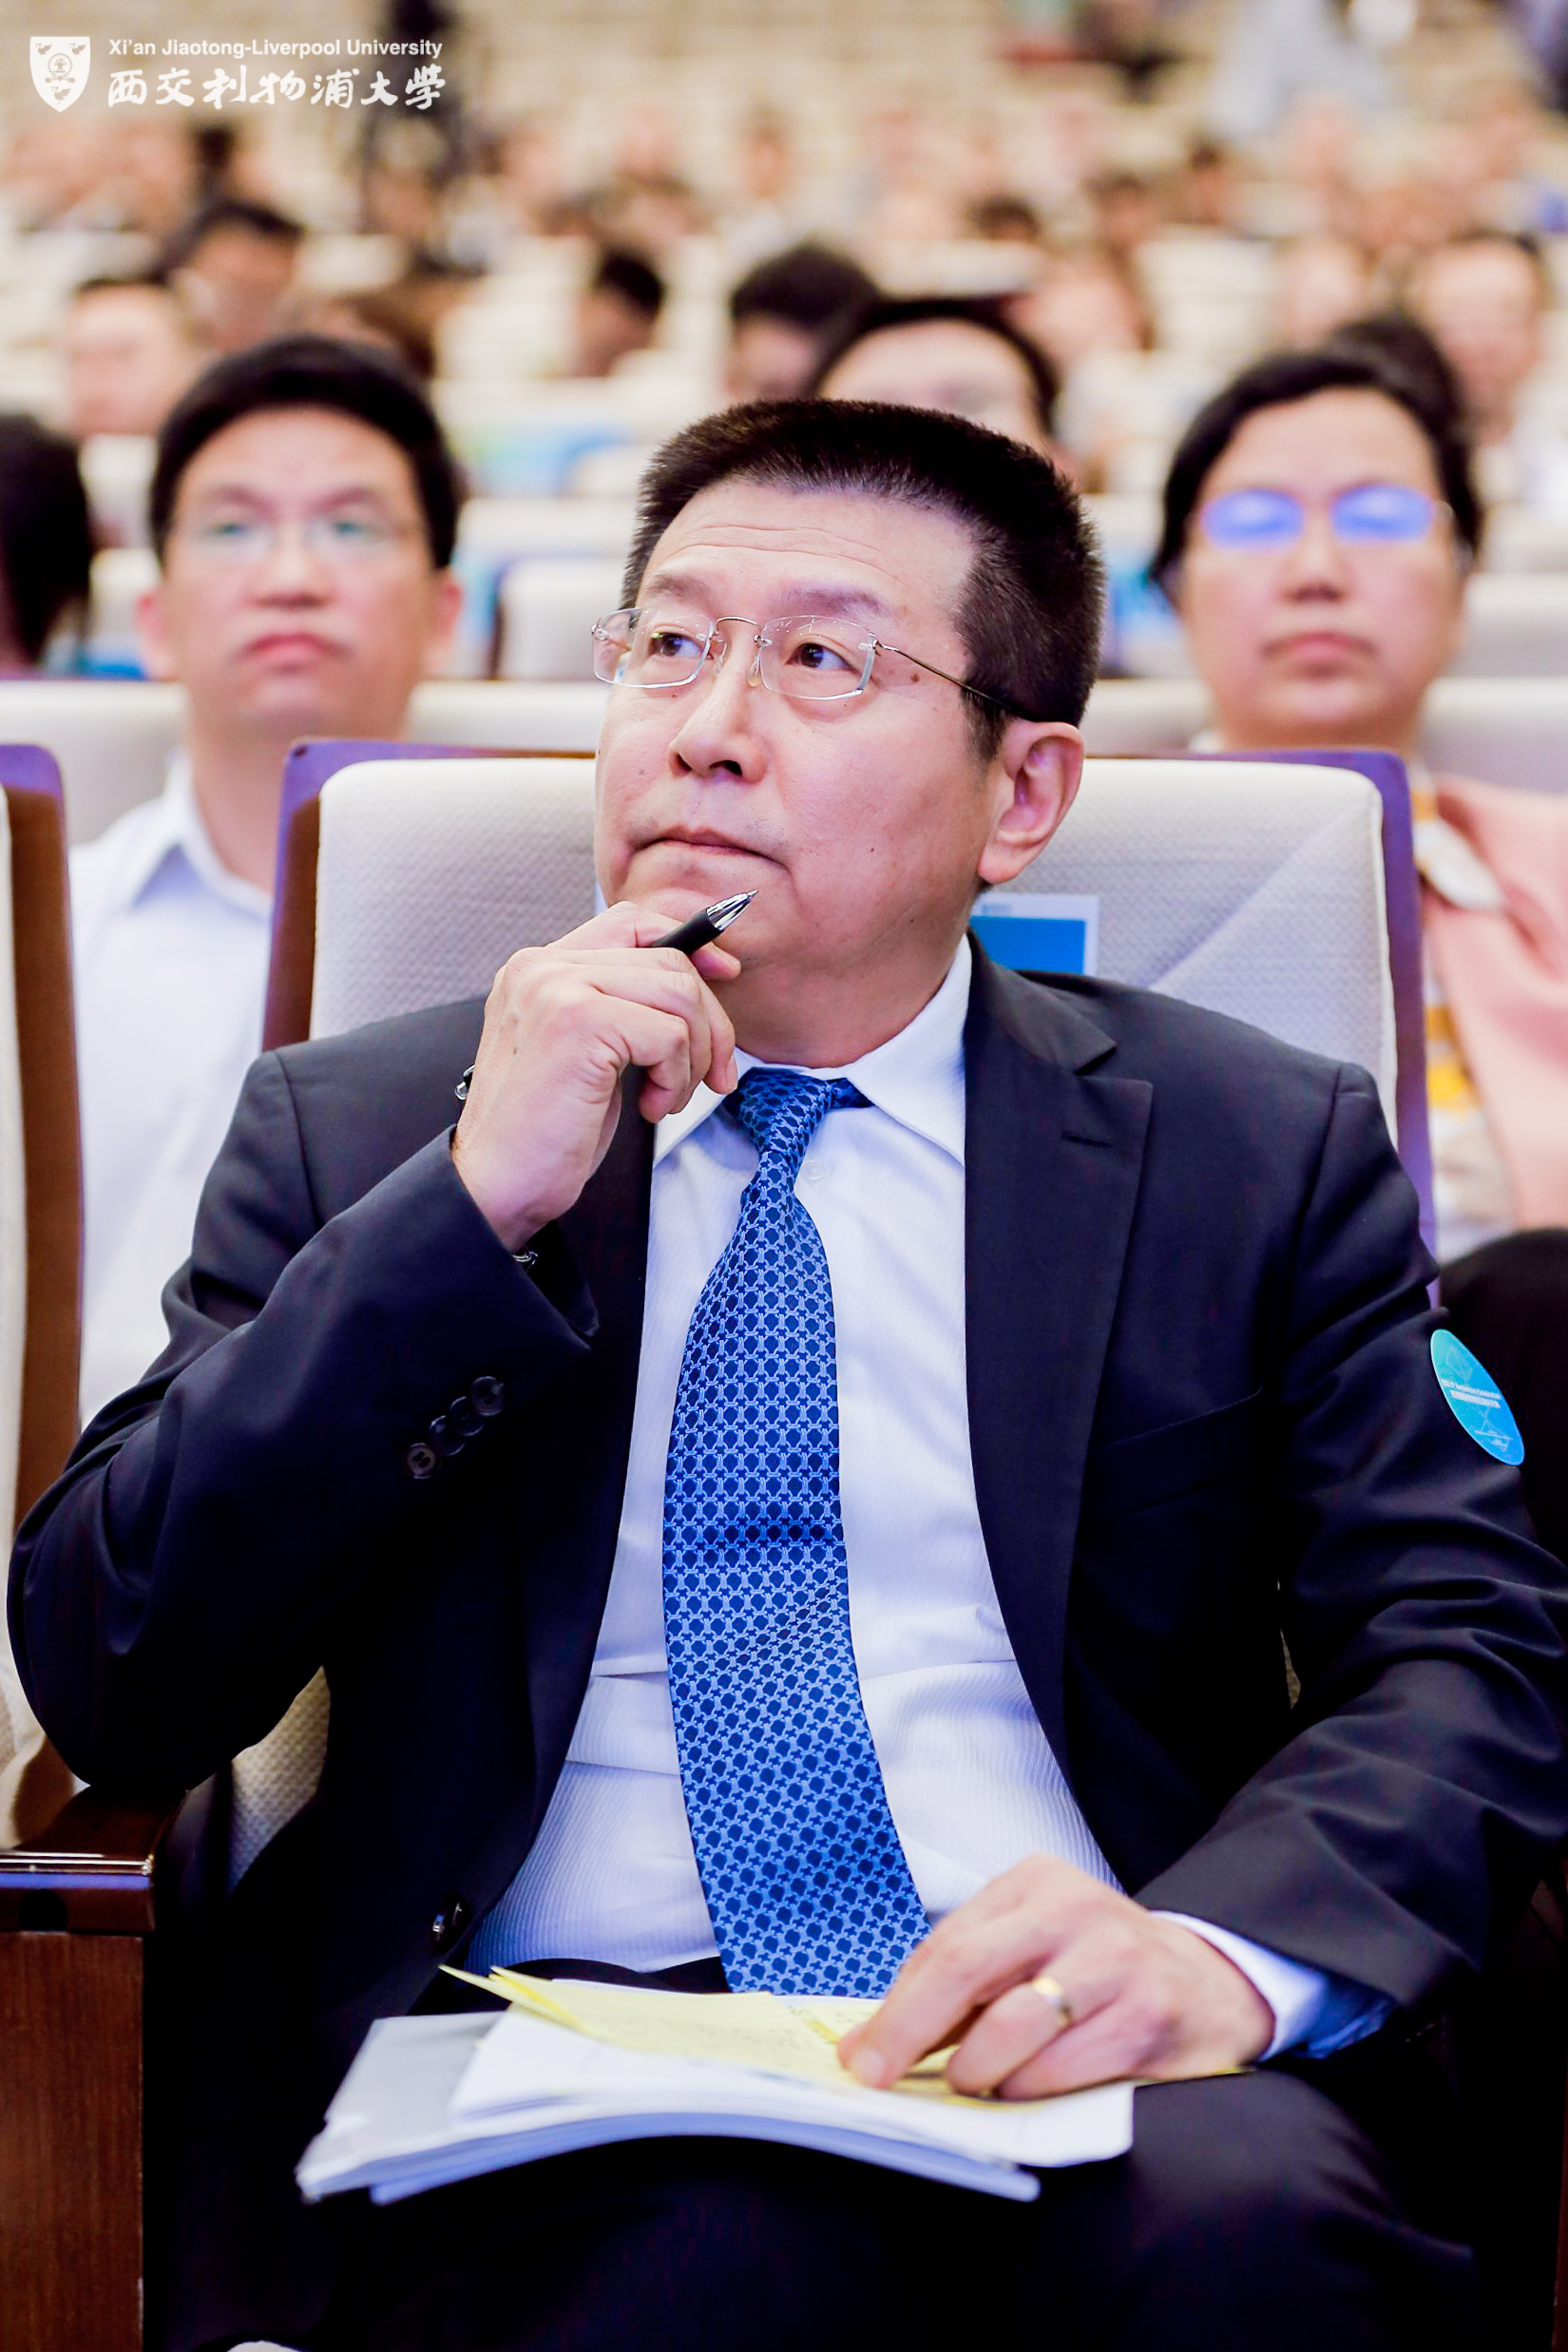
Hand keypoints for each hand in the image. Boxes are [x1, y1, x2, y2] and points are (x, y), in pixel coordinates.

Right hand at [450, 902, 739, 1252]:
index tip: (724, 976)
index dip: (690, 943)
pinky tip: (649, 1107)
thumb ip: (625, 1006)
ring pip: (678, 993)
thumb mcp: (589, 1053)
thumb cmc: (544, 1132)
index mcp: (538, 970)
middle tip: (712, 1075)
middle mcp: (541, 967)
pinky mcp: (577, 1023)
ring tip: (666, 1097)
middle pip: (669, 959)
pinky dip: (675, 1078)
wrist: (495, 1187)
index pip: (631, 923)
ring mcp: (555, 989)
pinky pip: (668, 1034)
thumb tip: (706, 975)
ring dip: (692, 1056)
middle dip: (710, 1021)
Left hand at [836, 1856, 1273, 2099]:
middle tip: (878, 2079)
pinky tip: (1026, 2090)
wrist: (1211, 1984)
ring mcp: (1115, 1961)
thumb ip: (960, 1982)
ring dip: (976, 2074)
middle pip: (965, 1972)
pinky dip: (1027, 2091)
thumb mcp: (1033, 1947)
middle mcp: (1076, 1910)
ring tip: (974, 2085)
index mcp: (1037, 1883)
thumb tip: (868, 2042)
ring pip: (1009, 2031)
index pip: (946, 1946)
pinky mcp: (1147, 2018)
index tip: (859, 2055)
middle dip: (908, 2035)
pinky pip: (1059, 2071)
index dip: (895, 2007)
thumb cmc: (1098, 1970)